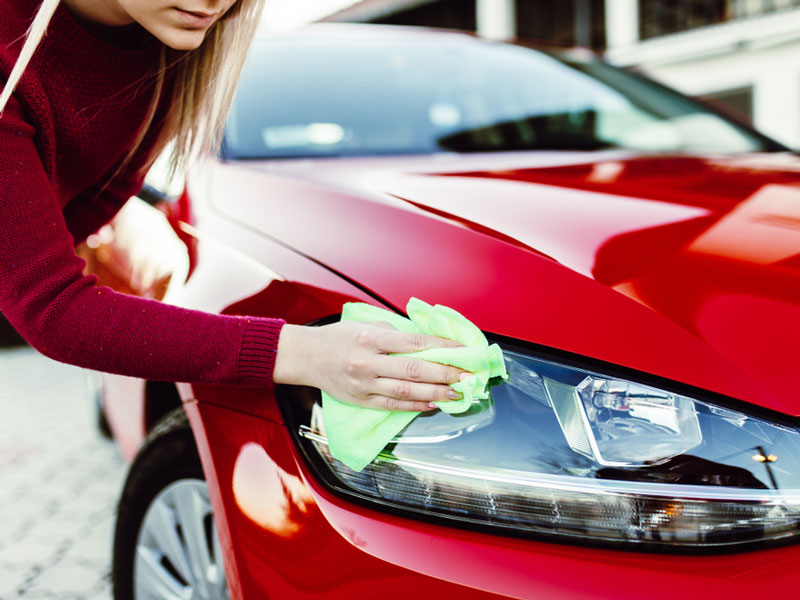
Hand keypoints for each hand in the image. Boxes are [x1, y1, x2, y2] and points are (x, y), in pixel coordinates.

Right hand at [273, 321, 464, 410]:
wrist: (306, 356)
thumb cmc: (338, 337)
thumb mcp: (365, 324)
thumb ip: (395, 333)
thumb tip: (428, 342)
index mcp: (370, 338)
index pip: (413, 343)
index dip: (442, 348)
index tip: (462, 352)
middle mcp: (367, 362)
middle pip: (414, 370)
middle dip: (445, 374)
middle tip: (467, 377)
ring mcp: (363, 384)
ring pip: (406, 392)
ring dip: (436, 394)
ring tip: (457, 394)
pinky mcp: (361, 400)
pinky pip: (393, 405)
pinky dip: (416, 406)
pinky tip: (433, 404)